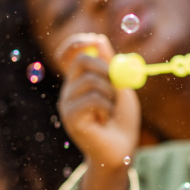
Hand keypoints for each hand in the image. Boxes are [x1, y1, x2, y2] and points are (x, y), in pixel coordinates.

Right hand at [56, 33, 140, 189]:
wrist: (121, 150)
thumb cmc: (122, 121)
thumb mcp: (120, 87)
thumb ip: (110, 65)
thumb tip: (98, 40)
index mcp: (79, 81)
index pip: (68, 54)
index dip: (77, 43)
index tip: (93, 40)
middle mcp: (69, 91)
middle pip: (81, 61)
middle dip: (106, 68)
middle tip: (117, 85)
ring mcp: (67, 104)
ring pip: (90, 80)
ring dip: (110, 93)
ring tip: (111, 110)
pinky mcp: (71, 118)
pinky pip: (92, 99)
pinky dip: (106, 107)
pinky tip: (104, 120)